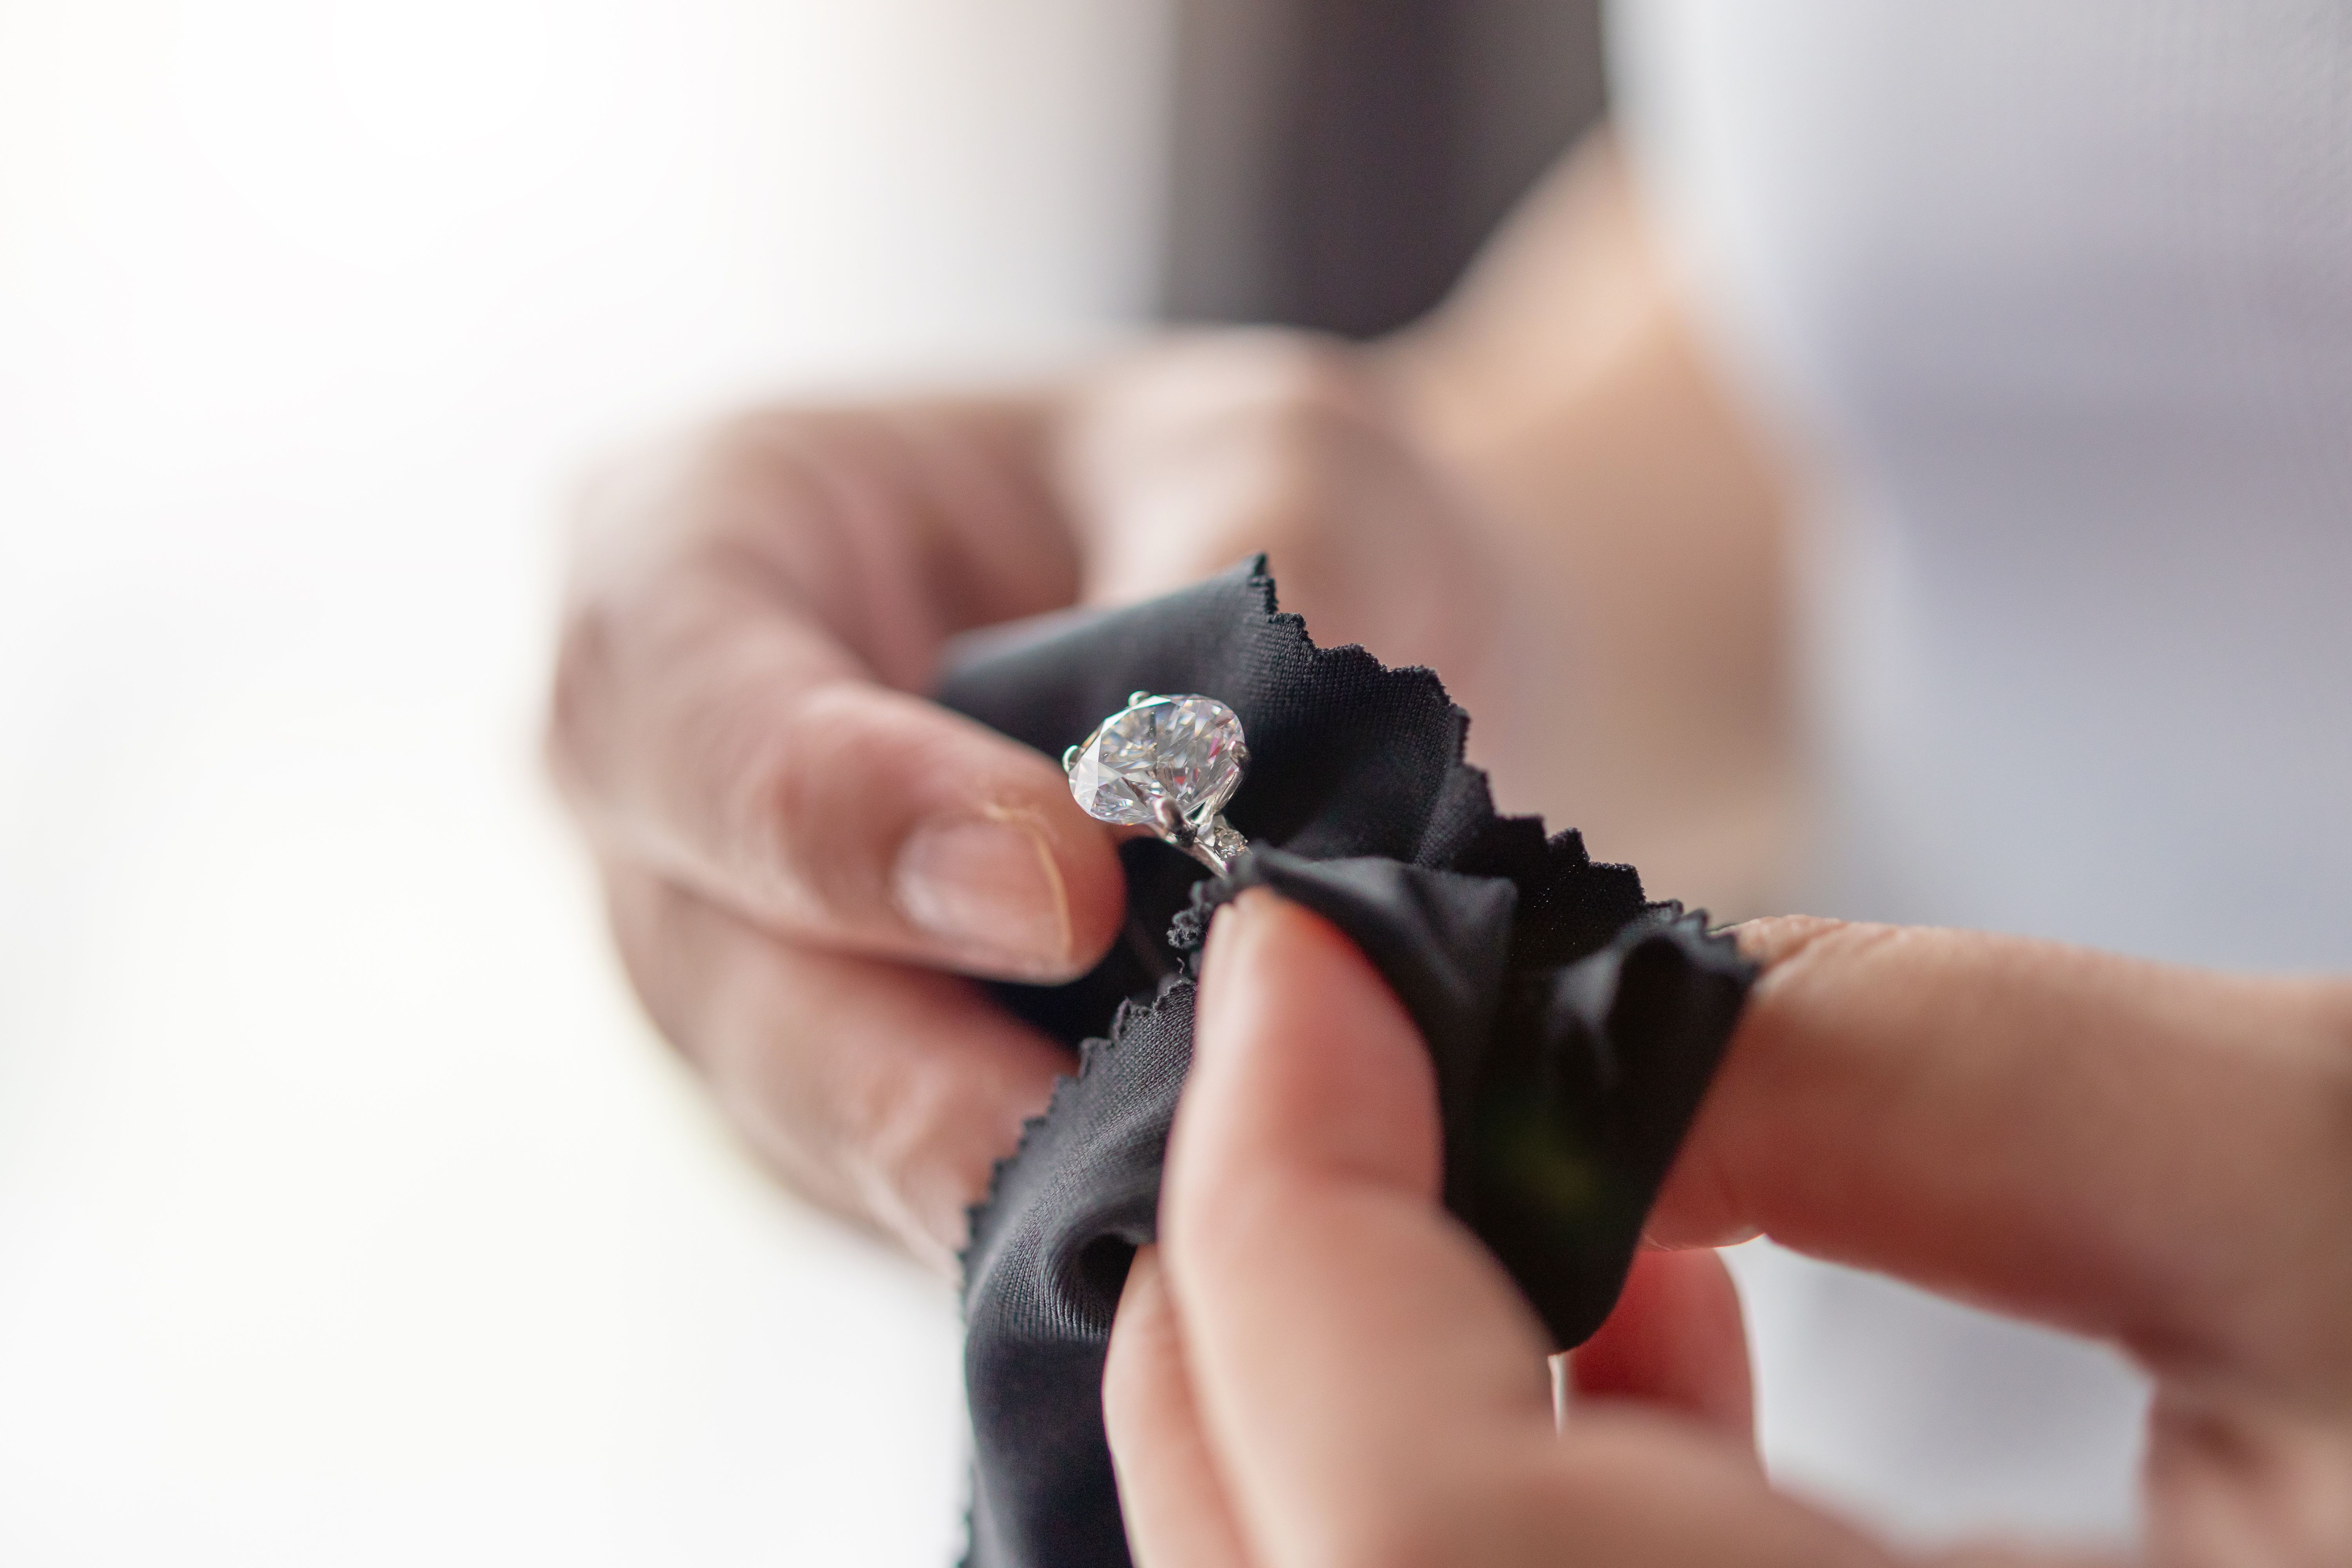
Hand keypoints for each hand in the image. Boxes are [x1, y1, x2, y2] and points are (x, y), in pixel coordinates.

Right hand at [547, 337, 1503, 1272]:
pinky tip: (1157, 1224)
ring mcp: (731, 950)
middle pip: (720, 960)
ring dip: (978, 1171)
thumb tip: (1206, 802)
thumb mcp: (1267, 464)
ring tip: (1166, 1209)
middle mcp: (663, 778)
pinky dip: (1023, 1209)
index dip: (865, 824)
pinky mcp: (831, 1084)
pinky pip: (891, 1178)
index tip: (1066, 900)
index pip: (707, 714)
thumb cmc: (1238, 495)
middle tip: (1113, 1135)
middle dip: (911, 1064)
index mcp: (690, 547)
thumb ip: (1237, 596)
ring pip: (800, 1107)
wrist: (1297, 614)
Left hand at [1106, 896, 2351, 1564]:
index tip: (1299, 961)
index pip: (1410, 1544)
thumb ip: (1897, 1074)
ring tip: (1561, 1206)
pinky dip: (1477, 1515)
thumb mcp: (2333, 1173)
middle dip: (1267, 1314)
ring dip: (1358, 1416)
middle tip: (1367, 1059)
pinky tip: (1650, 1349)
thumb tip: (1549, 1019)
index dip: (1283, 1213)